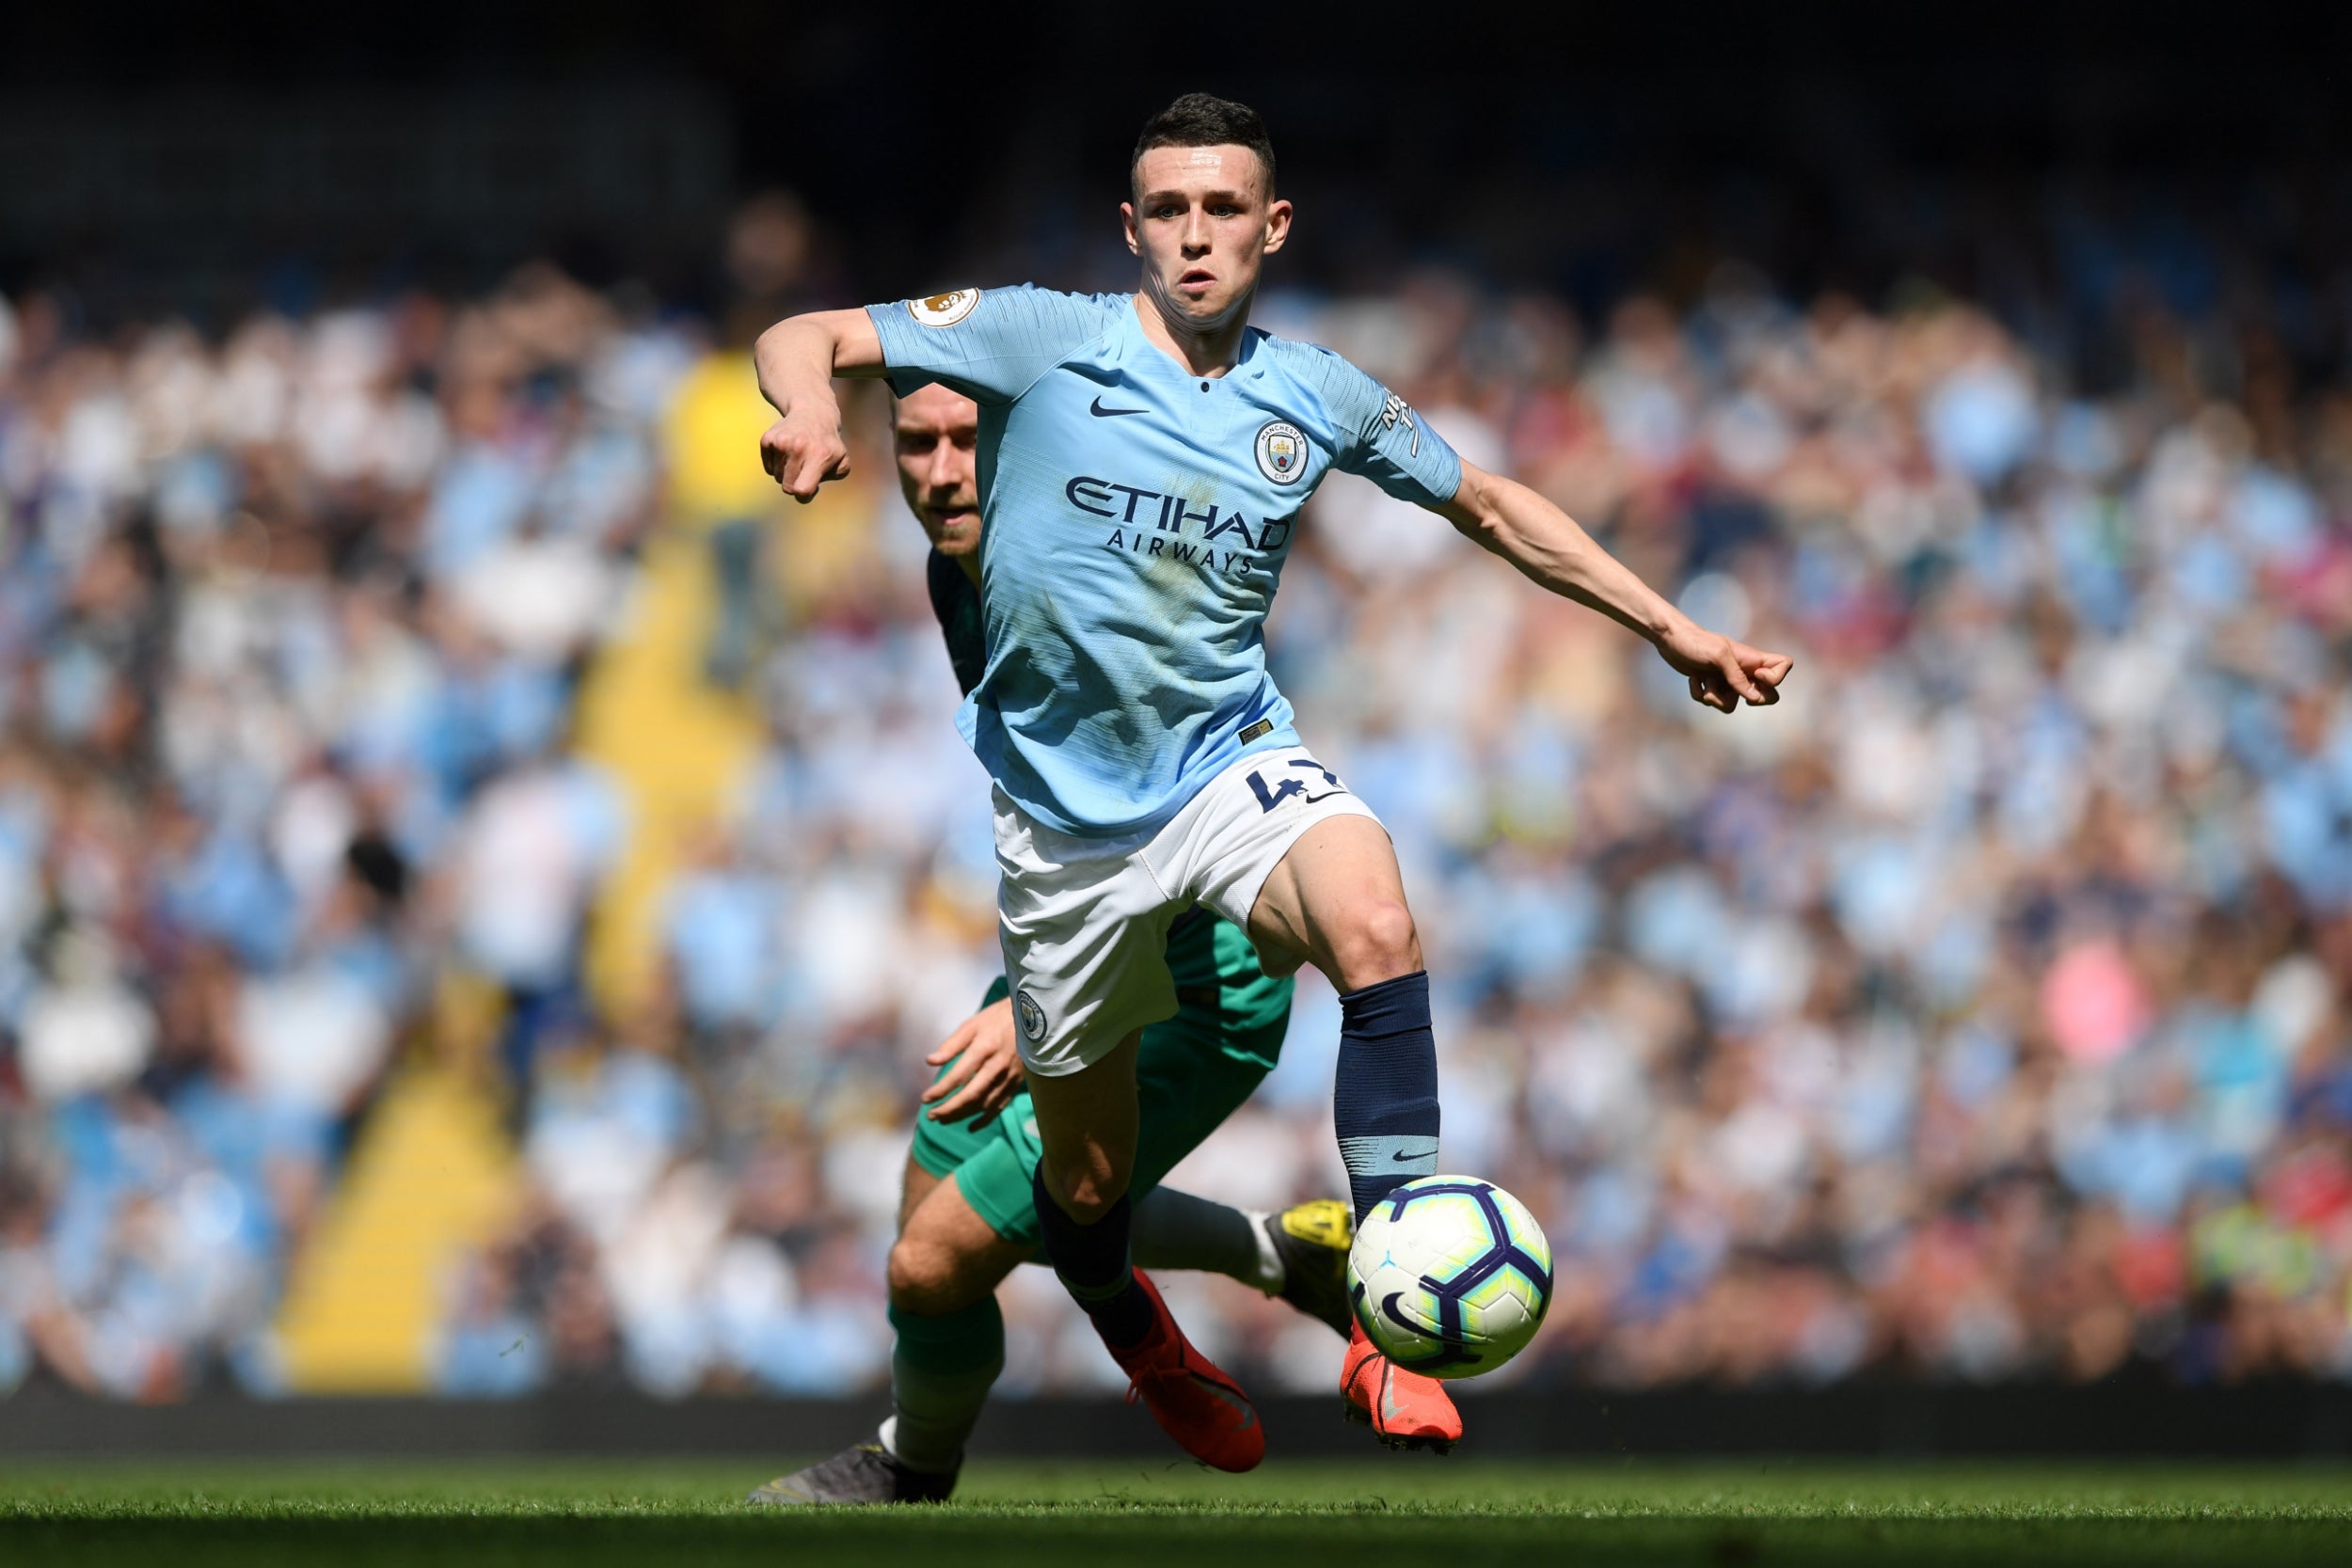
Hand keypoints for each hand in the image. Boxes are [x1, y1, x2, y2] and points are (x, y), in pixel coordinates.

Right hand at [757, 403, 851, 502]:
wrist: (812, 413)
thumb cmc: (828, 444)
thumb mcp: (842, 460)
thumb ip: (831, 479)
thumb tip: (808, 490)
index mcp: (819, 455)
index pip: (802, 489)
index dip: (803, 495)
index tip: (809, 488)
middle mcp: (798, 447)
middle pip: (788, 486)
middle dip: (796, 484)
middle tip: (804, 470)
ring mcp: (781, 442)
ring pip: (777, 477)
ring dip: (786, 473)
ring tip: (797, 457)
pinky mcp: (767, 439)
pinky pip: (768, 468)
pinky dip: (776, 465)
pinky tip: (787, 452)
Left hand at [921, 997, 1025, 1128]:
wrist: (1033, 1018)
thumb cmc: (996, 1019)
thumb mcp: (971, 1025)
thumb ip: (951, 1045)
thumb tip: (930, 1061)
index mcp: (984, 1048)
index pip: (958, 1076)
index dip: (940, 1090)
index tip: (925, 1098)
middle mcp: (997, 1066)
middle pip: (971, 1095)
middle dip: (949, 1109)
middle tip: (931, 1116)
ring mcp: (1009, 1077)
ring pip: (984, 1104)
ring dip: (963, 1115)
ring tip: (943, 1119)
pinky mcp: (1016, 1083)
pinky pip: (1000, 1106)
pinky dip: (985, 1119)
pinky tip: (971, 1126)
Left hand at [1656, 617, 1793, 713]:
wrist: (1670, 639)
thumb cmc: (1695, 642)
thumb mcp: (1718, 656)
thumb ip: (1736, 677)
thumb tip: (1754, 698)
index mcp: (1752, 658)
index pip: (1784, 666)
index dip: (1776, 677)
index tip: (1757, 676)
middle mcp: (1743, 670)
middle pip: (1766, 695)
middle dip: (1750, 700)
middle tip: (1732, 689)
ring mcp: (1727, 680)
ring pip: (1733, 704)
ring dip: (1716, 697)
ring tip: (1706, 680)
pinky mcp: (1711, 686)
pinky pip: (1713, 702)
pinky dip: (1701, 693)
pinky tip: (1694, 679)